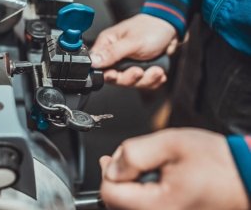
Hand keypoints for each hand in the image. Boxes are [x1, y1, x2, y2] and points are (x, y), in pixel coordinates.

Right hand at [90, 14, 176, 88]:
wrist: (171, 27)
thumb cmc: (151, 28)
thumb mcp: (132, 42)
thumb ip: (112, 53)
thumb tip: (93, 61)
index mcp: (106, 45)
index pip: (98, 66)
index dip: (107, 74)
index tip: (116, 74)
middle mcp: (114, 56)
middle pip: (115, 78)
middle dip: (131, 78)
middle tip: (139, 71)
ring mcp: (127, 64)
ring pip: (131, 82)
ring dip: (146, 79)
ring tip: (156, 70)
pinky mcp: (139, 69)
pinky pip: (143, 83)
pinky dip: (153, 80)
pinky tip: (159, 71)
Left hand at [99, 128, 248, 209]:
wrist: (245, 178)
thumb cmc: (217, 163)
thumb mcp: (172, 143)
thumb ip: (135, 153)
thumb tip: (112, 166)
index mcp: (158, 206)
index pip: (109, 194)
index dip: (110, 170)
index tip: (120, 158)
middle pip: (116, 201)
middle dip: (121, 175)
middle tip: (138, 159)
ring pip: (128, 204)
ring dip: (131, 183)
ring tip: (151, 167)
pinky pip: (143, 206)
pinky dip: (142, 190)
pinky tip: (154, 177)